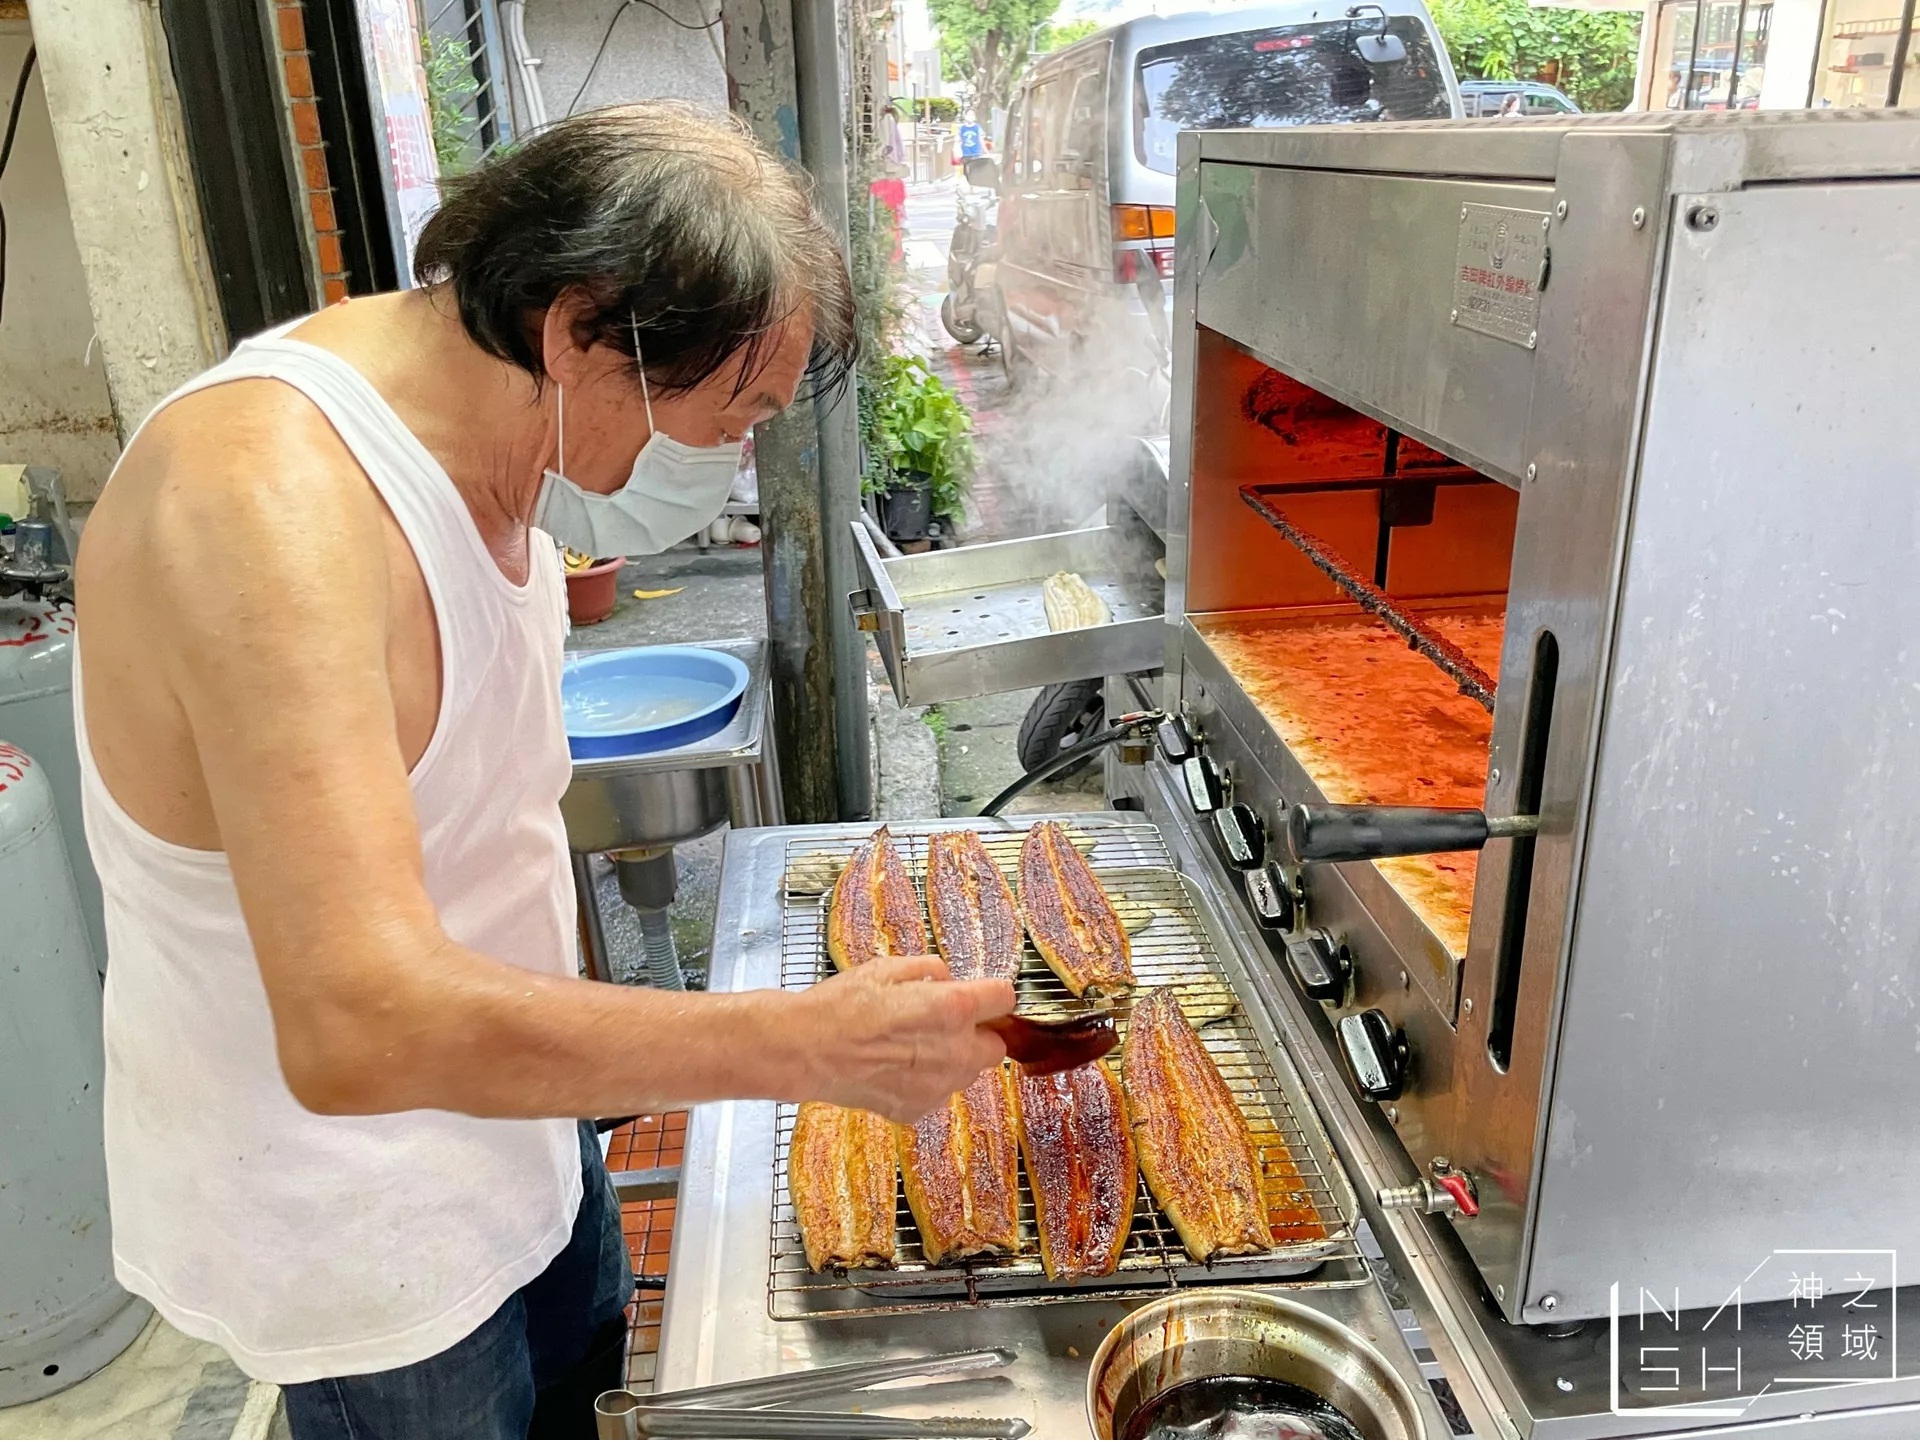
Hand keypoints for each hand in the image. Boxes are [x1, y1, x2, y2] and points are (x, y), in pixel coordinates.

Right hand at [794, 956, 1013, 1123]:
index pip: (1005, 998)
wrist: (804, 1050)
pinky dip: (923, 1083)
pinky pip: (936, 1093)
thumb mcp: (887, 967)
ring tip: (909, 1046)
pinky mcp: (918, 1109)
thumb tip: (946, 979)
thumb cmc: (841, 1006)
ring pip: (966, 1073)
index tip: (982, 996)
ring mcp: (937, 1087)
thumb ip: (930, 970)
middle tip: (942, 1023)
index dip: (991, 994)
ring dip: (951, 1060)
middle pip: (995, 1046)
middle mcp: (954, 1052)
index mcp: (952, 1008)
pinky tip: (893, 1068)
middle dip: (976, 1034)